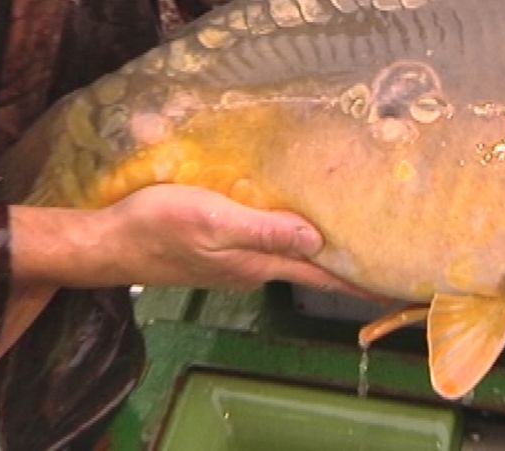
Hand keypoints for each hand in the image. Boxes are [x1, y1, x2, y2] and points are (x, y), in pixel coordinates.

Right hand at [11, 184, 361, 295]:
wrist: (106, 244)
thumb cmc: (156, 225)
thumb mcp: (212, 219)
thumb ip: (264, 229)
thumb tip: (317, 239)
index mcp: (258, 263)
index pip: (321, 275)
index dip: (359, 281)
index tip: (397, 286)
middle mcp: (253, 268)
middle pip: (311, 266)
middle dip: (347, 260)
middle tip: (385, 247)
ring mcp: (235, 262)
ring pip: (289, 253)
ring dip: (319, 246)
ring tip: (351, 228)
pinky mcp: (218, 250)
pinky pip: (265, 243)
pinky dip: (288, 235)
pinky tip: (293, 219)